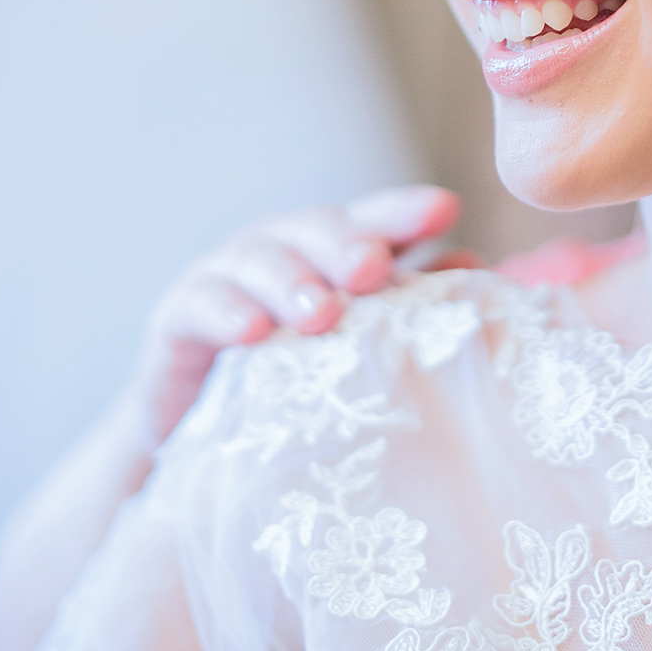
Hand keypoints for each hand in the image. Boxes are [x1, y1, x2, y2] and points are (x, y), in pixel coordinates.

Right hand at [119, 185, 472, 450]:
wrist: (198, 439)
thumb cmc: (295, 384)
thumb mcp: (355, 347)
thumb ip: (408, 306)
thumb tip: (475, 272)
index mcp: (327, 253)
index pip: (370, 221)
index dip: (402, 212)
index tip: (444, 210)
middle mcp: (278, 253)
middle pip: (313, 228)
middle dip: (345, 242)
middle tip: (372, 267)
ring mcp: (223, 279)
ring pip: (256, 259)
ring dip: (290, 281)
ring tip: (320, 311)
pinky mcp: (175, 321)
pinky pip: (197, 306)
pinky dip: (225, 313)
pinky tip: (252, 331)